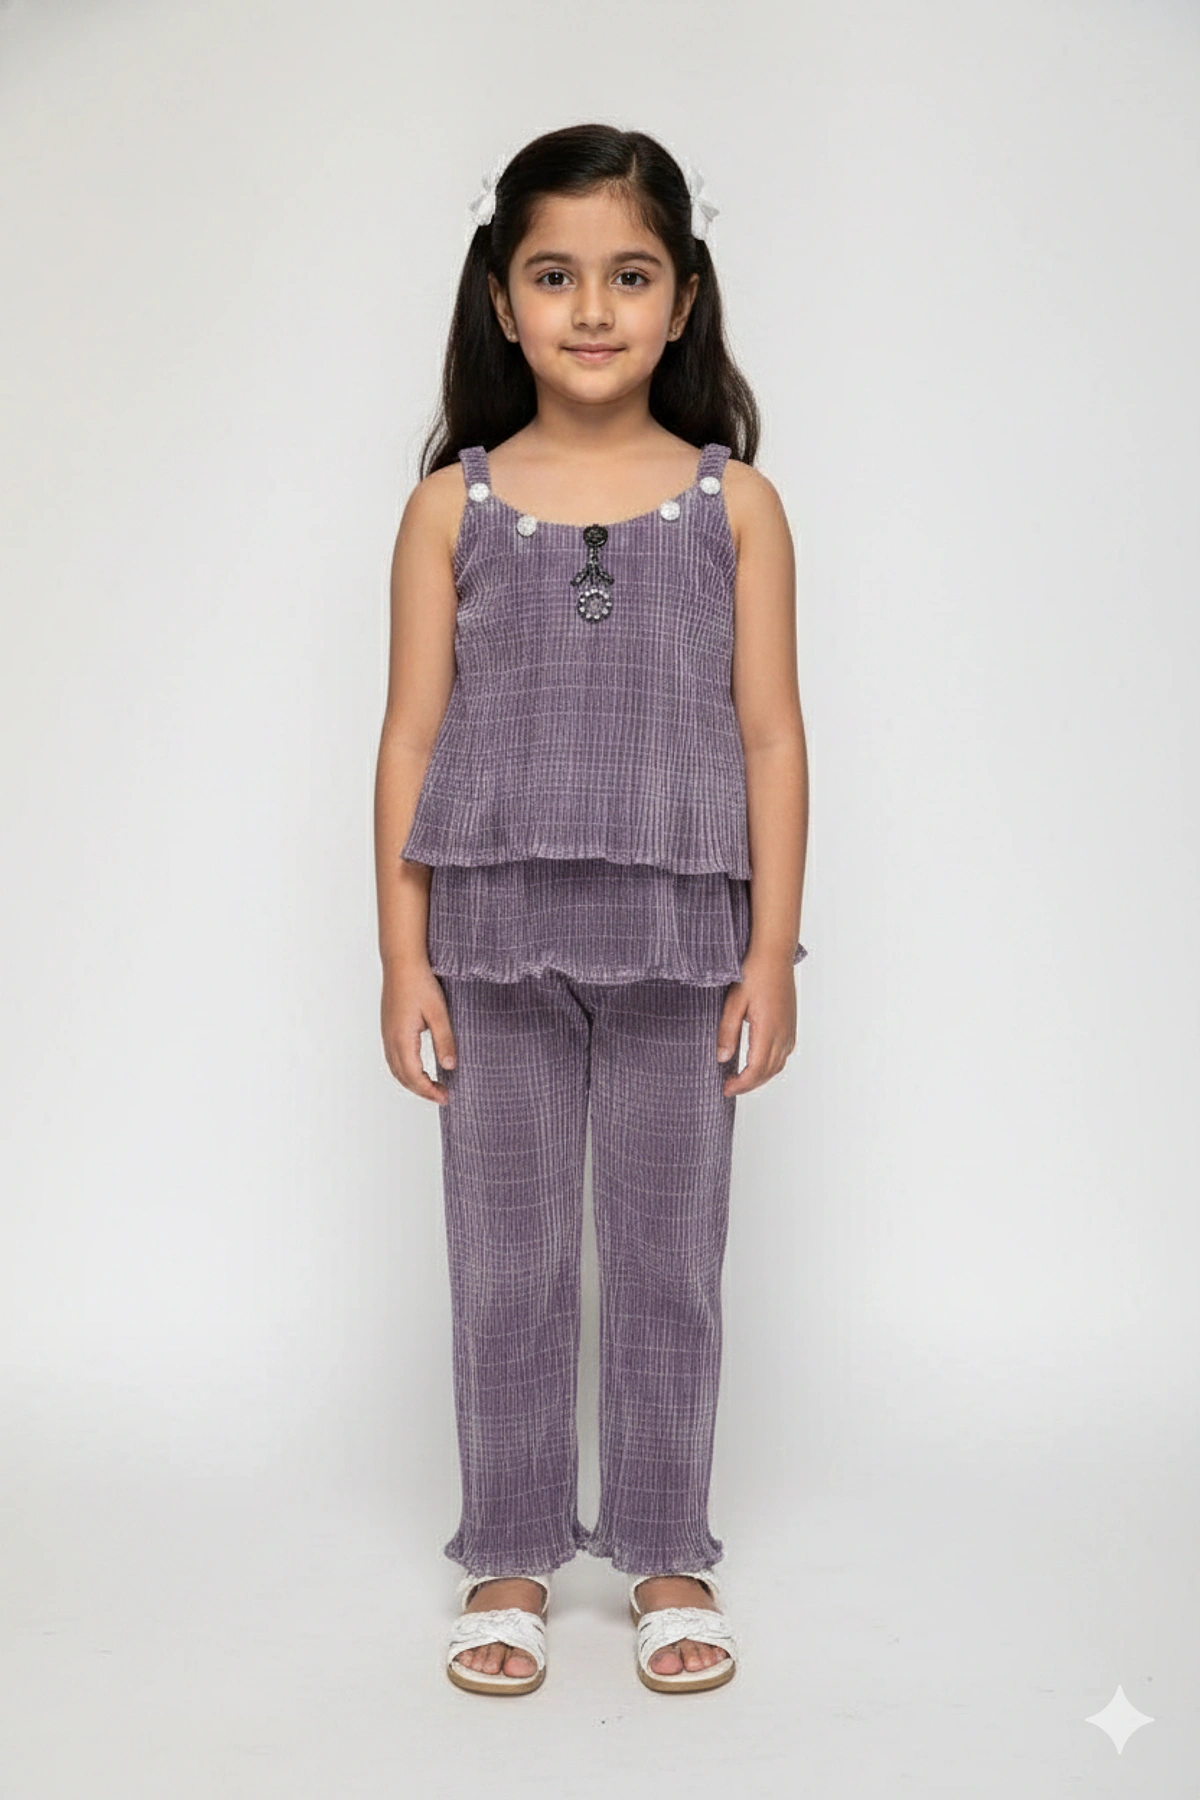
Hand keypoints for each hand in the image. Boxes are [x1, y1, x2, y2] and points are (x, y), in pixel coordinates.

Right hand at [381, 958, 456, 1104]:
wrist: (401, 961)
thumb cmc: (420, 983)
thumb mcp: (439, 1012)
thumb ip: (445, 1040)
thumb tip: (450, 1067)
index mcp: (402, 1038)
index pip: (414, 1076)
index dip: (429, 1091)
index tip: (445, 1097)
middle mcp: (390, 1039)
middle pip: (403, 1077)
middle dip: (422, 1090)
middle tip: (442, 1096)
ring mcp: (386, 1033)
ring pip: (396, 1069)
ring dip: (412, 1082)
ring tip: (432, 1086)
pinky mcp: (388, 1027)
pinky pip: (393, 1057)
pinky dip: (405, 1070)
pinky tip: (418, 1067)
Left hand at [716, 948, 796, 1096]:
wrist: (774, 953)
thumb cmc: (754, 972)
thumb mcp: (733, 1002)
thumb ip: (727, 1031)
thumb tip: (722, 1057)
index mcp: (769, 1029)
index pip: (756, 1069)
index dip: (741, 1084)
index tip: (726, 1088)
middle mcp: (783, 1033)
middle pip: (768, 1072)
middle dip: (749, 1084)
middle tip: (730, 1087)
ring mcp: (789, 1029)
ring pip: (778, 1065)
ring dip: (761, 1076)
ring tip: (741, 1078)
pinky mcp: (791, 1024)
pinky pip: (784, 1053)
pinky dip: (771, 1064)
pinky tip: (758, 1061)